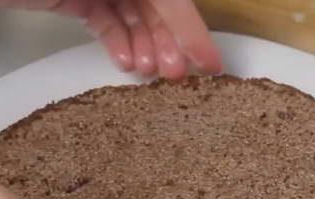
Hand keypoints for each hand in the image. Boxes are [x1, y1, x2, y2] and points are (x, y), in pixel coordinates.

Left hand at [0, 0, 222, 78]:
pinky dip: (117, 38)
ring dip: (146, 43)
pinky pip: (106, 15)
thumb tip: (179, 14)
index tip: (209, 61)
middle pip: (155, 0)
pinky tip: (125, 61)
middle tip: (175, 75)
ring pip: (133, 10)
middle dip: (168, 37)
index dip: (190, 25)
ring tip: (148, 73)